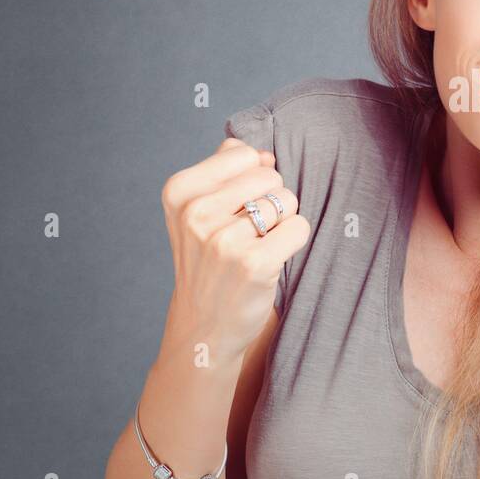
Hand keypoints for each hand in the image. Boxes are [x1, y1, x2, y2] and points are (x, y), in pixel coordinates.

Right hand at [160, 137, 310, 357]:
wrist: (205, 325)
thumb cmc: (208, 261)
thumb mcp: (197, 210)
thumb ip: (225, 170)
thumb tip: (262, 153)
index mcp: (179, 191)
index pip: (245, 155)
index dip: (252, 179)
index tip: (234, 208)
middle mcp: (197, 213)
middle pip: (270, 176)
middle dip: (270, 199)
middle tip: (250, 232)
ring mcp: (224, 240)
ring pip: (287, 200)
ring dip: (282, 222)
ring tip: (258, 245)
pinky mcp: (254, 263)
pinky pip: (300, 227)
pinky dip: (294, 240)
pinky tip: (272, 258)